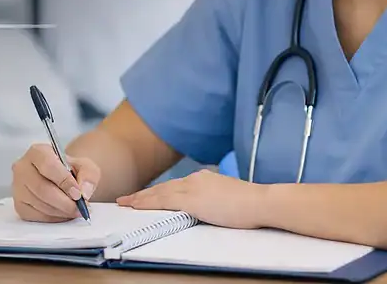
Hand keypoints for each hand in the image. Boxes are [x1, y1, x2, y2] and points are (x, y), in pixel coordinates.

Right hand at [11, 143, 100, 222]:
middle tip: (80, 208)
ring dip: (62, 211)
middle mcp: (22, 168)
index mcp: (37, 152)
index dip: (64, 182)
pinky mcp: (19, 205)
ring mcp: (18, 187)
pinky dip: (54, 218)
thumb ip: (88, 175)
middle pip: (42, 189)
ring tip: (75, 210)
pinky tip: (63, 213)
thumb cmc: (69, 171)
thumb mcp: (85, 166)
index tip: (78, 194)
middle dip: (65, 202)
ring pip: (40, 204)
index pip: (48, 165)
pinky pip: (37, 216)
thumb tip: (84, 191)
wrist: (61, 179)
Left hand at [116, 169, 267, 228]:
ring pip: (160, 193)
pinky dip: (148, 203)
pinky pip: (163, 201)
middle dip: (143, 195)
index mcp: (204, 179)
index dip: (157, 192)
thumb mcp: (227, 198)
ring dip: (141, 199)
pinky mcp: (192, 200)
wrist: (261, 201)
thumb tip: (207, 207)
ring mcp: (193, 188)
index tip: (144, 197)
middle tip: (126, 199)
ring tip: (126, 203)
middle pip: (163, 188)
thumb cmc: (251, 204)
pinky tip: (137, 206)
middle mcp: (195, 179)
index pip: (175, 186)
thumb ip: (213, 200)